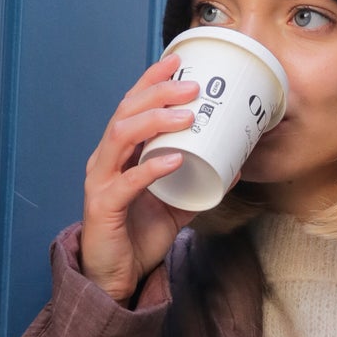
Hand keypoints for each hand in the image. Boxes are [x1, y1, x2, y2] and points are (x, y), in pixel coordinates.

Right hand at [80, 53, 201, 301]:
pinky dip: (151, 167)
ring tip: (187, 116)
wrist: (117, 276)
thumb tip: (236, 165)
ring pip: (121, 136)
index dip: (151, 80)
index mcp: (120, 153)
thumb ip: (199, 183)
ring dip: (155, 121)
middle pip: (126, 111)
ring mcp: (100, 180)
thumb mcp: (176, 205)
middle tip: (192, 86)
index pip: (131, 105)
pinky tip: (174, 159)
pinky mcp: (103, 206)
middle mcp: (106, 159)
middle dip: (158, 93)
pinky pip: (127, 181)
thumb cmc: (139, 236)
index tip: (178, 60)